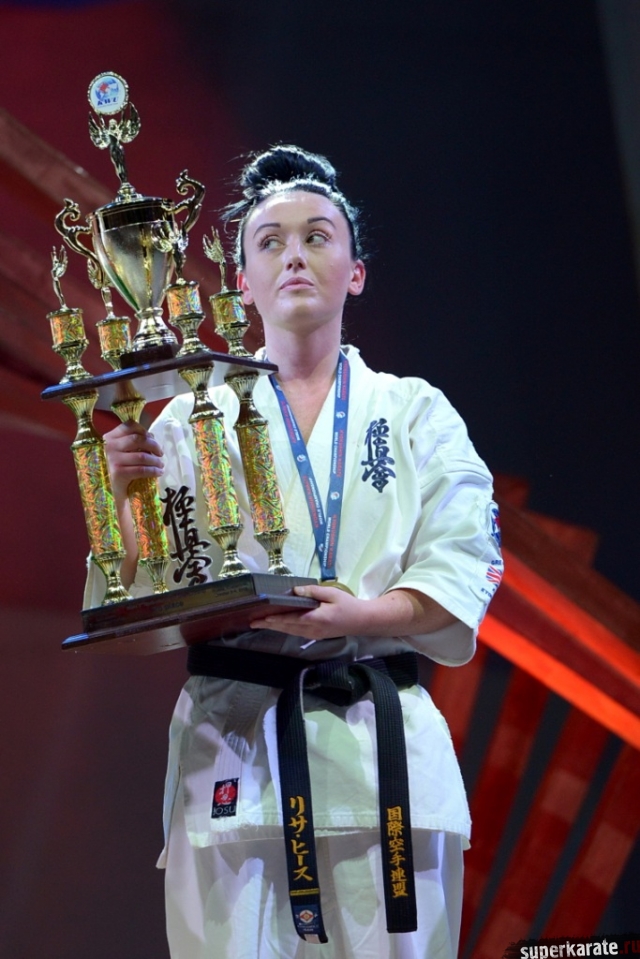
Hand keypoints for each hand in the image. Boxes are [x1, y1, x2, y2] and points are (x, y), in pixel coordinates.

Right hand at [103, 421, 163, 502]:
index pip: (129, 426)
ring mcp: (113, 460)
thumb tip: (151, 437)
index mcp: (108, 438)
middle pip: (138, 439)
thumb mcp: (116, 452)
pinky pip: (142, 469)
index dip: (144, 430)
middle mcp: (109, 447)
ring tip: (161, 465)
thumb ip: (129, 442)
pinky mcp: (118, 473)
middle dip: (154, 445)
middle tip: (160, 453)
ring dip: (156, 460)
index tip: (152, 438)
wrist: (105, 492)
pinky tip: (158, 472)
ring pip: (142, 456)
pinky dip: (153, 471)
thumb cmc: (112, 470)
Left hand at [249, 584, 457, 639]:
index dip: (273, 619)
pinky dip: (284, 628)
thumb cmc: (348, 605)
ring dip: (274, 627)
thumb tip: (294, 591)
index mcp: (315, 619)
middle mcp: (312, 629)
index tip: (259, 617)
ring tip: (260, 623)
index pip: (289, 619)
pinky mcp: (316, 634)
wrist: (363, 621)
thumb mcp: (331, 594)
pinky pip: (296, 632)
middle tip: (252, 622)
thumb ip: (312, 592)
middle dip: (268, 625)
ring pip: (289, 631)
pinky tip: (277, 624)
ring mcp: (314, 634)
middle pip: (286, 628)